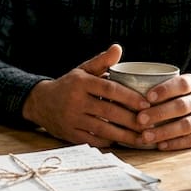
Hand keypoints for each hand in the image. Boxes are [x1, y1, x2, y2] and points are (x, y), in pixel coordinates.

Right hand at [21, 44, 154, 147]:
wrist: (40, 103)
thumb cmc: (68, 85)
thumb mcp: (82, 70)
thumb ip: (101, 61)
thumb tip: (118, 48)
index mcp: (81, 82)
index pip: (110, 89)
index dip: (130, 97)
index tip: (147, 103)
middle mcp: (76, 101)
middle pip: (109, 112)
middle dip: (132, 120)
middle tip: (150, 123)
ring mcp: (72, 119)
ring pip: (104, 129)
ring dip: (126, 135)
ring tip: (143, 138)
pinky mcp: (70, 135)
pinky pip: (94, 141)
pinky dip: (110, 142)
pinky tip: (123, 142)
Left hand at [128, 77, 190, 150]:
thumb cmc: (184, 93)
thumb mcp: (177, 81)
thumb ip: (157, 82)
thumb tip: (123, 84)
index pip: (182, 84)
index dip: (165, 90)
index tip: (148, 96)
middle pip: (182, 106)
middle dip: (160, 113)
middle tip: (140, 119)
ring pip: (187, 125)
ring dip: (165, 131)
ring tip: (146, 136)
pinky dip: (176, 143)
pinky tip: (160, 145)